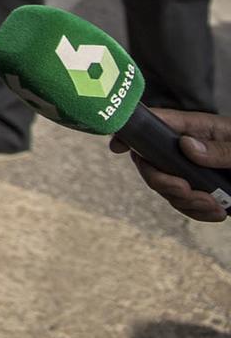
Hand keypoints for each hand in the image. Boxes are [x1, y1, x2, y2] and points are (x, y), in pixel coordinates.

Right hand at [110, 108, 230, 221]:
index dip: (131, 133)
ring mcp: (194, 170)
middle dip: (163, 182)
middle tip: (186, 191)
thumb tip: (186, 146)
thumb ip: (220, 148)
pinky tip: (218, 214)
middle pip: (152, 162)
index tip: (117, 147)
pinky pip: (185, 204)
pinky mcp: (204, 190)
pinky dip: (197, 213)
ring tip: (213, 208)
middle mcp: (189, 148)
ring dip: (185, 202)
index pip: (154, 123)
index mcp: (197, 129)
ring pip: (167, 187)